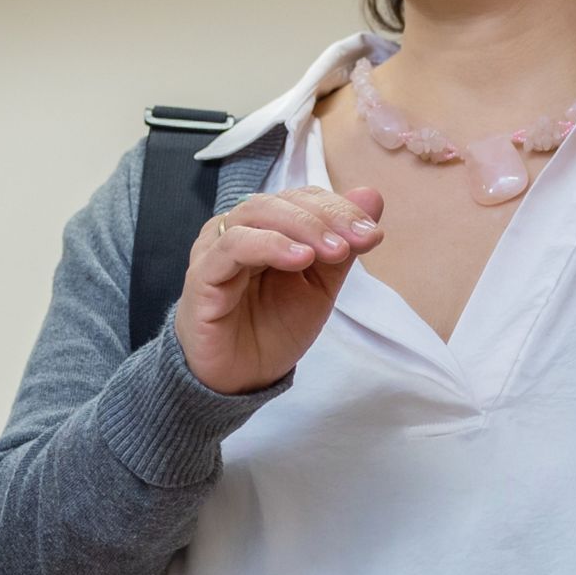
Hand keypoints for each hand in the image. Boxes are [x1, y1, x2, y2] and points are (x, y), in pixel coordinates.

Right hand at [174, 186, 384, 394]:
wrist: (242, 378)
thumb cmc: (274, 329)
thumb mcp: (320, 287)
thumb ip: (343, 244)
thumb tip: (372, 196)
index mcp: (265, 227)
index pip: (302, 199)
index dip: (339, 208)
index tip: (372, 234)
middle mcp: (238, 230)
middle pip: (281, 201)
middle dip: (326, 217)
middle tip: (358, 239)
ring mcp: (216, 249)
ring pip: (256, 214)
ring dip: (302, 227)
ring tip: (334, 251)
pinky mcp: (202, 275)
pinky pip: (232, 247)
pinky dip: (270, 245)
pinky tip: (300, 259)